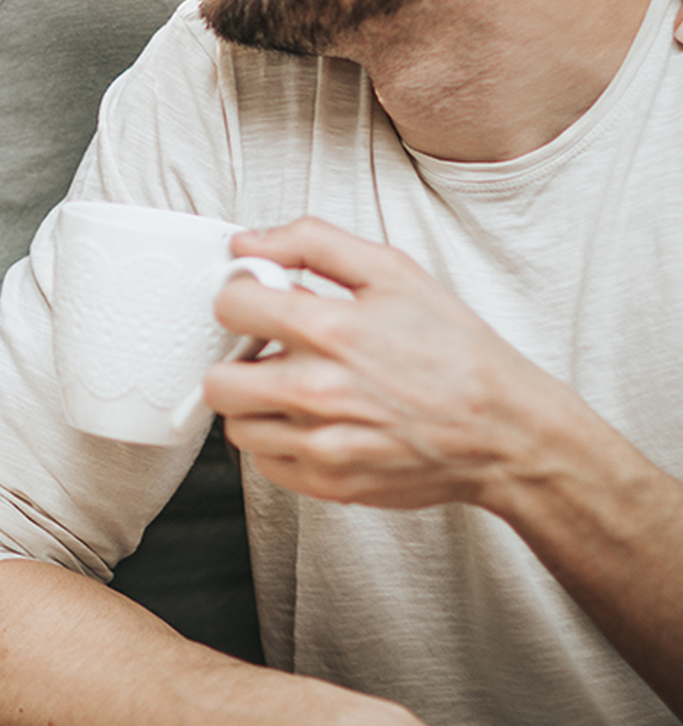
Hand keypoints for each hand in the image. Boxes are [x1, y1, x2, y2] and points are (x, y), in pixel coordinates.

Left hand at [206, 217, 584, 511]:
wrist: (506, 431)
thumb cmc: (455, 350)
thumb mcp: (393, 271)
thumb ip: (312, 242)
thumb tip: (248, 243)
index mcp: (330, 329)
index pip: (229, 307)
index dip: (242, 297)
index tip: (259, 303)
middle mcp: (318, 390)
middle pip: (219, 379)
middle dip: (238, 361)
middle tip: (270, 354)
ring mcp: (321, 443)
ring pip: (237, 425)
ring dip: (256, 406)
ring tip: (294, 389)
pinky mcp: (328, 483)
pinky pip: (264, 463)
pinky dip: (279, 443)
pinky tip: (312, 422)